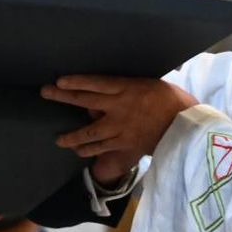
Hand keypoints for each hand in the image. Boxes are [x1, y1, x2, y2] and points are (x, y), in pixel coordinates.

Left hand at [42, 75, 195, 179]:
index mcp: (127, 88)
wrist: (186, 125)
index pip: (96, 82)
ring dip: (72, 136)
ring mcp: (120, 127)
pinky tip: (78, 151)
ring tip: (59, 139)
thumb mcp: (149, 85)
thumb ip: (128, 88)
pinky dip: (88, 150)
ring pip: (89, 132)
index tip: (59, 81)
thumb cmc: (171, 101)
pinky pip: (101, 147)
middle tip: (45, 93)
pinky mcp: (125, 144)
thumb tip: (107, 91)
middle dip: (63, 97)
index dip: (76, 81)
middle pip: (85, 100)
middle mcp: (119, 107)